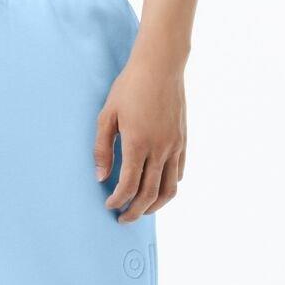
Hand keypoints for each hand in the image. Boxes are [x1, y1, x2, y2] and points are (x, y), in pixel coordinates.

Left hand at [94, 51, 186, 222]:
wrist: (160, 65)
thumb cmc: (129, 87)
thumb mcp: (107, 115)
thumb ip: (102, 148)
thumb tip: (101, 177)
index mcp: (138, 143)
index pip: (129, 186)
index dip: (118, 201)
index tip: (109, 205)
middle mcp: (160, 149)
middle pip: (150, 195)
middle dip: (135, 212)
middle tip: (123, 218)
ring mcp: (174, 146)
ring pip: (169, 189)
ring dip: (155, 206)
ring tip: (143, 211)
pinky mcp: (183, 140)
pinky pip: (179, 172)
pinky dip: (169, 187)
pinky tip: (157, 188)